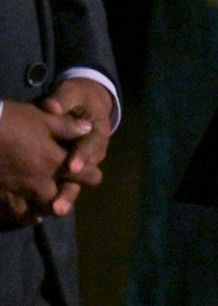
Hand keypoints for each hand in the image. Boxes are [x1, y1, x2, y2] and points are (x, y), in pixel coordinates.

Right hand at [0, 101, 93, 224]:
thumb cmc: (9, 122)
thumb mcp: (42, 118)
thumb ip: (67, 127)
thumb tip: (87, 129)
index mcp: (55, 163)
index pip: (86, 176)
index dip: (92, 174)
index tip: (91, 173)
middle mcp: (39, 184)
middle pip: (62, 198)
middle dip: (66, 196)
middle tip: (64, 191)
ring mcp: (17, 196)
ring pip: (38, 212)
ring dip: (44, 208)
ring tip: (45, 206)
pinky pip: (14, 216)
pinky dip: (21, 215)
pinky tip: (22, 212)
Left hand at [41, 78, 113, 217]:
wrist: (87, 104)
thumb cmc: (78, 98)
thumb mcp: (73, 93)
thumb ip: (64, 100)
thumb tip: (52, 107)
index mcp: (97, 132)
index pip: (90, 146)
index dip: (81, 157)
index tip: (71, 167)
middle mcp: (93, 153)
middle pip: (85, 176)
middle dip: (70, 191)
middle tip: (58, 205)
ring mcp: (82, 164)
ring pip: (74, 185)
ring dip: (62, 198)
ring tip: (51, 211)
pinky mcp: (69, 171)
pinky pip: (62, 186)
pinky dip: (50, 197)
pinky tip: (37, 210)